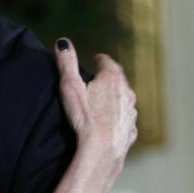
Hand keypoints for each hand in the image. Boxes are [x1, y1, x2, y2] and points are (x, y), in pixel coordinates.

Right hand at [55, 39, 137, 168]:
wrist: (100, 150)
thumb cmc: (84, 118)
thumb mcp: (70, 87)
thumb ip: (66, 63)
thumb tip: (62, 41)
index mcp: (112, 79)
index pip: (107, 62)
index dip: (99, 60)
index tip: (94, 60)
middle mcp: (127, 93)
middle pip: (118, 79)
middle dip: (108, 77)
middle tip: (97, 78)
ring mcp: (131, 112)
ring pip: (124, 99)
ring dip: (115, 97)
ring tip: (103, 100)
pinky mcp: (131, 129)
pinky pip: (125, 119)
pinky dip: (119, 117)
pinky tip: (110, 122)